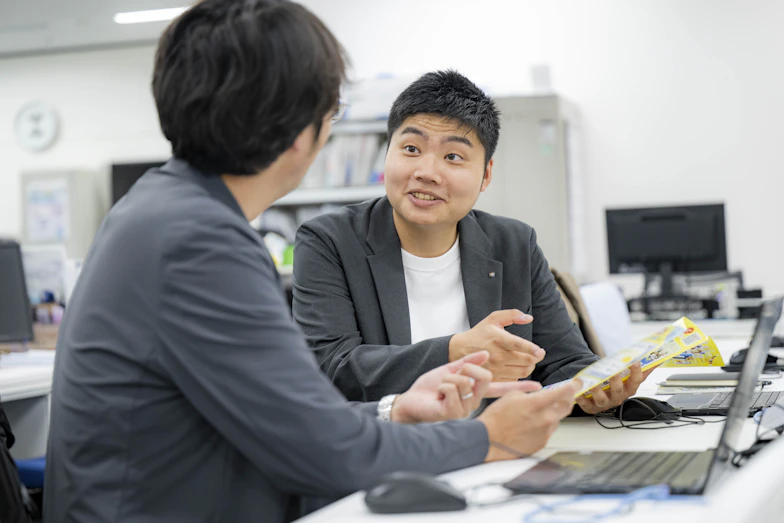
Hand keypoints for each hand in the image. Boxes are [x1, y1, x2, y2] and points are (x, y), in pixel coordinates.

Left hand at [391, 350, 542, 423]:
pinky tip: (438, 395)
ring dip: (450, 378)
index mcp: (476, 391)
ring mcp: (466, 409)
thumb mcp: (450, 369)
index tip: (539, 386)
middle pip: (486, 377)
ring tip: (441, 387)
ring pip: (467, 383)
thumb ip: (468, 362)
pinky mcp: (454, 414)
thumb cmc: (429, 388)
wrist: (410, 401)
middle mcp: (475, 402)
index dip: (520, 388)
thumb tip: (486, 354)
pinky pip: (454, 390)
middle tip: (452, 374)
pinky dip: (443, 386)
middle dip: (468, 368)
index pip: (502, 389)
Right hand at [448, 309, 544, 381]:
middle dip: (536, 358)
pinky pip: (515, 379)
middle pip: (526, 361)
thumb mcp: (493, 319)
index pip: (519, 345)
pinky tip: (516, 367)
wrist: (459, 351)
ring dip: (530, 366)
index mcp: (498, 338)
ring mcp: (496, 369)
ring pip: (523, 372)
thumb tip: (529, 318)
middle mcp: (498, 355)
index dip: (533, 350)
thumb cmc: (479, 333)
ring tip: (529, 360)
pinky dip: (519, 374)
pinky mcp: (495, 378)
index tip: (541, 351)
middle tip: (537, 354)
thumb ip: (512, 315)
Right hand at [479, 379, 580, 461]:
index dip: (573, 385)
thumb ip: (530, 394)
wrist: (489, 440)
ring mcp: (545, 432)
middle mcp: (545, 419)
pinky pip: (548, 430)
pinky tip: (531, 424)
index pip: (564, 392)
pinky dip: (544, 425)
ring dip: (553, 413)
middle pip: (566, 407)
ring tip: (538, 411)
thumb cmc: (496, 418)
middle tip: (565, 395)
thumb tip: (538, 393)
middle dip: (568, 399)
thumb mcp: (512, 396)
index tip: (577, 382)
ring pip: (557, 419)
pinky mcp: (542, 443)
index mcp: (537, 404)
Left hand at [575, 363, 654, 413]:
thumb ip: (643, 368)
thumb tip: (659, 358)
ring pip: (601, 399)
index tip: (635, 362)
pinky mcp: (590, 407)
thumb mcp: (629, 376)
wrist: (600, 390)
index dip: (636, 373)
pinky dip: (581, 399)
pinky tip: (577, 392)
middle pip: (618, 391)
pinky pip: (585, 404)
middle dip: (615, 381)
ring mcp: (604, 403)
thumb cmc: (615, 382)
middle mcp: (617, 398)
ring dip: (597, 391)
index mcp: (629, 389)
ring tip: (592, 383)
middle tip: (612, 372)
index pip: (636, 382)